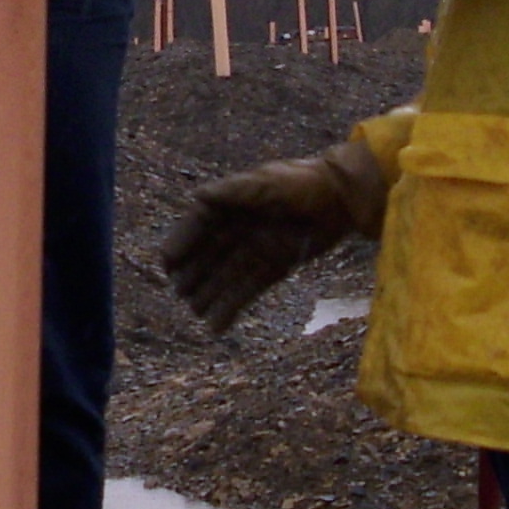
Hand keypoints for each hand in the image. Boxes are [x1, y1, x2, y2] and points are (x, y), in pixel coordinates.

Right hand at [159, 140, 390, 335]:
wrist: (341, 197)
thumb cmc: (302, 183)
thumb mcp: (266, 182)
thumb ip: (233, 191)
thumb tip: (198, 197)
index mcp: (234, 202)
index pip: (200, 224)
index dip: (182, 242)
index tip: (167, 263)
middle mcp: (241, 227)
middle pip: (209, 254)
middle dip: (193, 274)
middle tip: (179, 293)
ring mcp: (257, 248)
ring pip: (226, 276)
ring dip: (210, 294)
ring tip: (195, 312)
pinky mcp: (275, 266)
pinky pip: (248, 289)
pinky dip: (232, 306)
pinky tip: (217, 325)